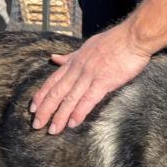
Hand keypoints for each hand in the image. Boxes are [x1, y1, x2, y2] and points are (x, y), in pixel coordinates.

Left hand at [30, 23, 151, 133]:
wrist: (133, 36)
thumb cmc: (114, 41)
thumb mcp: (87, 46)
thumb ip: (70, 56)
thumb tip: (54, 58)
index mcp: (74, 61)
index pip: (53, 80)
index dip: (41, 95)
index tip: (33, 108)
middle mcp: (78, 69)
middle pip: (57, 92)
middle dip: (45, 110)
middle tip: (37, 125)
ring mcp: (90, 75)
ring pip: (70, 98)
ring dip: (60, 116)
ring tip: (52, 130)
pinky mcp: (104, 81)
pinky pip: (88, 99)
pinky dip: (79, 112)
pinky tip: (73, 123)